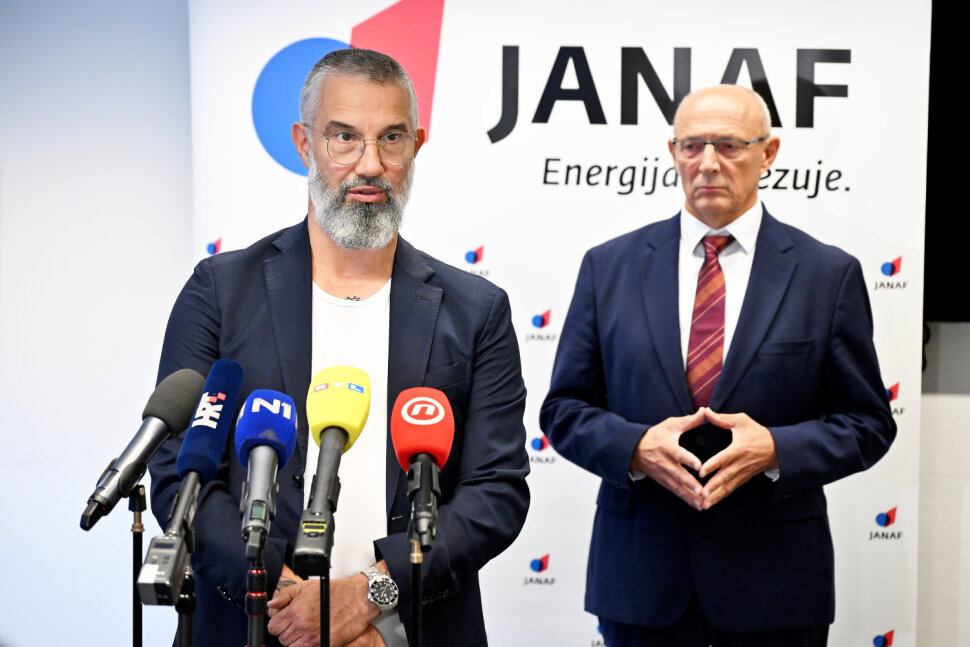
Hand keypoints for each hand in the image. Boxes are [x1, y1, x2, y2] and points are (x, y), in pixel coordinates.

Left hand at [267, 564, 381, 646]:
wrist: (358, 598)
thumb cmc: (336, 591)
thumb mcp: (307, 586)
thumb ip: (285, 595)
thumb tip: (271, 604)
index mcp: (296, 611)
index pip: (273, 627)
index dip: (278, 623)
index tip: (285, 621)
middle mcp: (302, 626)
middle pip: (282, 639)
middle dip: (288, 632)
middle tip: (298, 625)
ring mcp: (313, 638)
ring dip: (296, 641)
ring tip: (307, 631)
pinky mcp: (324, 645)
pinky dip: (307, 645)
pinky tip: (314, 636)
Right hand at [630, 408, 705, 508]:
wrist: (634, 449)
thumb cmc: (655, 435)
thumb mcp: (670, 425)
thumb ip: (689, 421)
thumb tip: (705, 411)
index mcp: (668, 447)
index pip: (679, 454)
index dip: (688, 460)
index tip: (699, 466)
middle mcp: (665, 462)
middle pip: (678, 475)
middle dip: (690, 484)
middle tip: (702, 491)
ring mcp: (663, 474)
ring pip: (677, 486)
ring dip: (689, 496)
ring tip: (702, 504)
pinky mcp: (663, 481)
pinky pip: (675, 491)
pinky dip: (686, 499)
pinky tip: (697, 506)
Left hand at [698, 409, 778, 509]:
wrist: (777, 448)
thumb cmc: (757, 433)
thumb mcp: (741, 421)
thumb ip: (722, 418)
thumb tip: (706, 411)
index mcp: (738, 449)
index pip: (724, 458)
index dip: (713, 465)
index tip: (701, 472)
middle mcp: (740, 464)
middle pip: (725, 477)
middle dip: (712, 487)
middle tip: (700, 494)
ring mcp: (742, 474)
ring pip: (727, 487)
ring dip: (715, 497)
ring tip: (703, 505)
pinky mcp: (743, 479)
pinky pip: (731, 490)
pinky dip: (720, 497)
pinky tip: (710, 504)